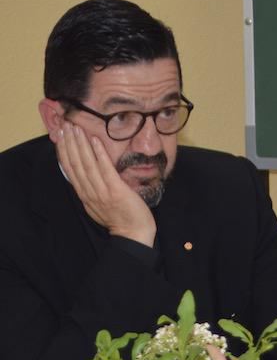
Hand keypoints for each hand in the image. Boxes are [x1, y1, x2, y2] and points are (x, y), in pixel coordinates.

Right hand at [53, 124, 155, 245]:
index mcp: (84, 194)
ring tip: (76, 128)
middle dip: (69, 143)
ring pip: (86, 164)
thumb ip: (90, 189)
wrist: (133, 234)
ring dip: (80, 144)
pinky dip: (99, 154)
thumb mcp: (97, 204)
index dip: (63, 151)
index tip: (60, 136)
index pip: (69, 169)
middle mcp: (89, 192)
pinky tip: (95, 141)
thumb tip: (85, 174)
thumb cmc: (119, 218)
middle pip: (74, 163)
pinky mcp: (116, 191)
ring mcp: (101, 192)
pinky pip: (105, 169)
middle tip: (65, 125)